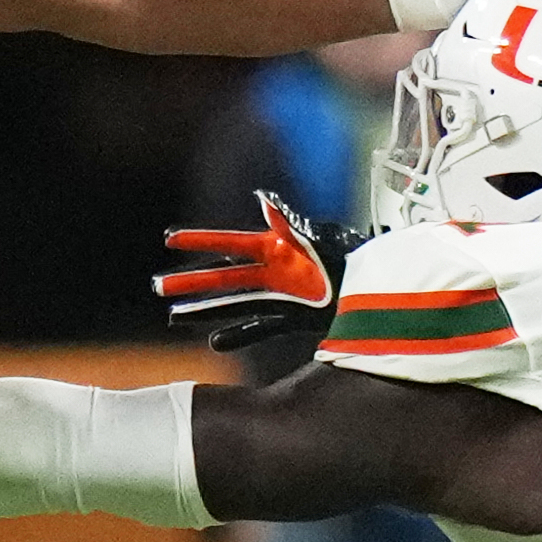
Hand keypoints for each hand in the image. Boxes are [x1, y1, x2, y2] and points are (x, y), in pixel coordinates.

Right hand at [155, 190, 369, 351]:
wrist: (382, 285)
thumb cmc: (349, 255)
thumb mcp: (317, 238)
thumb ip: (288, 224)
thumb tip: (263, 201)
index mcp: (275, 247)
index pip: (229, 243)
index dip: (200, 240)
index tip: (168, 238)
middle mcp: (272, 270)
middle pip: (224, 277)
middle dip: (192, 280)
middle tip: (159, 285)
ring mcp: (281, 294)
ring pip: (234, 303)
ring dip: (205, 310)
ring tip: (175, 316)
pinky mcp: (294, 316)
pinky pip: (259, 326)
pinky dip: (238, 333)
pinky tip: (214, 341)